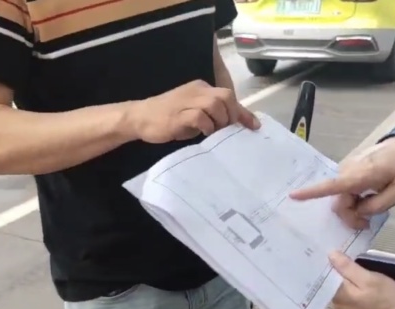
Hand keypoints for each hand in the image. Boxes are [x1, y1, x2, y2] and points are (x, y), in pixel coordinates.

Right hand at [127, 80, 259, 142]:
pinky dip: (207, 126)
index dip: (243, 112)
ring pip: (215, 104)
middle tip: (228, 131)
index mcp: (201, 88)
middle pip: (225, 96)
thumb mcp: (193, 115)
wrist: (140, 117)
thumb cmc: (168, 118)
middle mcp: (196, 91)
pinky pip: (200, 116)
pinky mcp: (178, 114)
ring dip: (221, 121)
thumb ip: (211, 117)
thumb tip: (233, 127)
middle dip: (232, 115)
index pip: (228, 96)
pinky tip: (204, 133)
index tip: (254, 127)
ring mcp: (187, 100)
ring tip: (216, 132)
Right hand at [290, 136, 394, 229]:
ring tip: (370, 212)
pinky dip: (352, 201)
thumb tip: (358, 212)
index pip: (333, 185)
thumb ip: (378, 205)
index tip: (293, 195)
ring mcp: (347, 170)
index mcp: (361, 175)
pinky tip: (365, 201)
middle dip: (350, 216)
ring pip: (339, 198)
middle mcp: (348, 171)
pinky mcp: (347, 172)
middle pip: (338, 202)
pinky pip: (343, 191)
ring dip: (351, 209)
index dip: (312, 192)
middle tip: (367, 224)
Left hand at [330, 251, 394, 308]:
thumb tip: (330, 255)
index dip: (330, 264)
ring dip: (346, 286)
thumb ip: (348, 268)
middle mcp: (338, 308)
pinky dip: (353, 297)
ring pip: (343, 296)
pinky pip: (351, 305)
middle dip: (337, 275)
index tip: (333, 252)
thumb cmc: (387, 299)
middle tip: (345, 259)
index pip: (327, 277)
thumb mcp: (370, 278)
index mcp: (338, 296)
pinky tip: (361, 292)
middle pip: (334, 287)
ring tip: (353, 274)